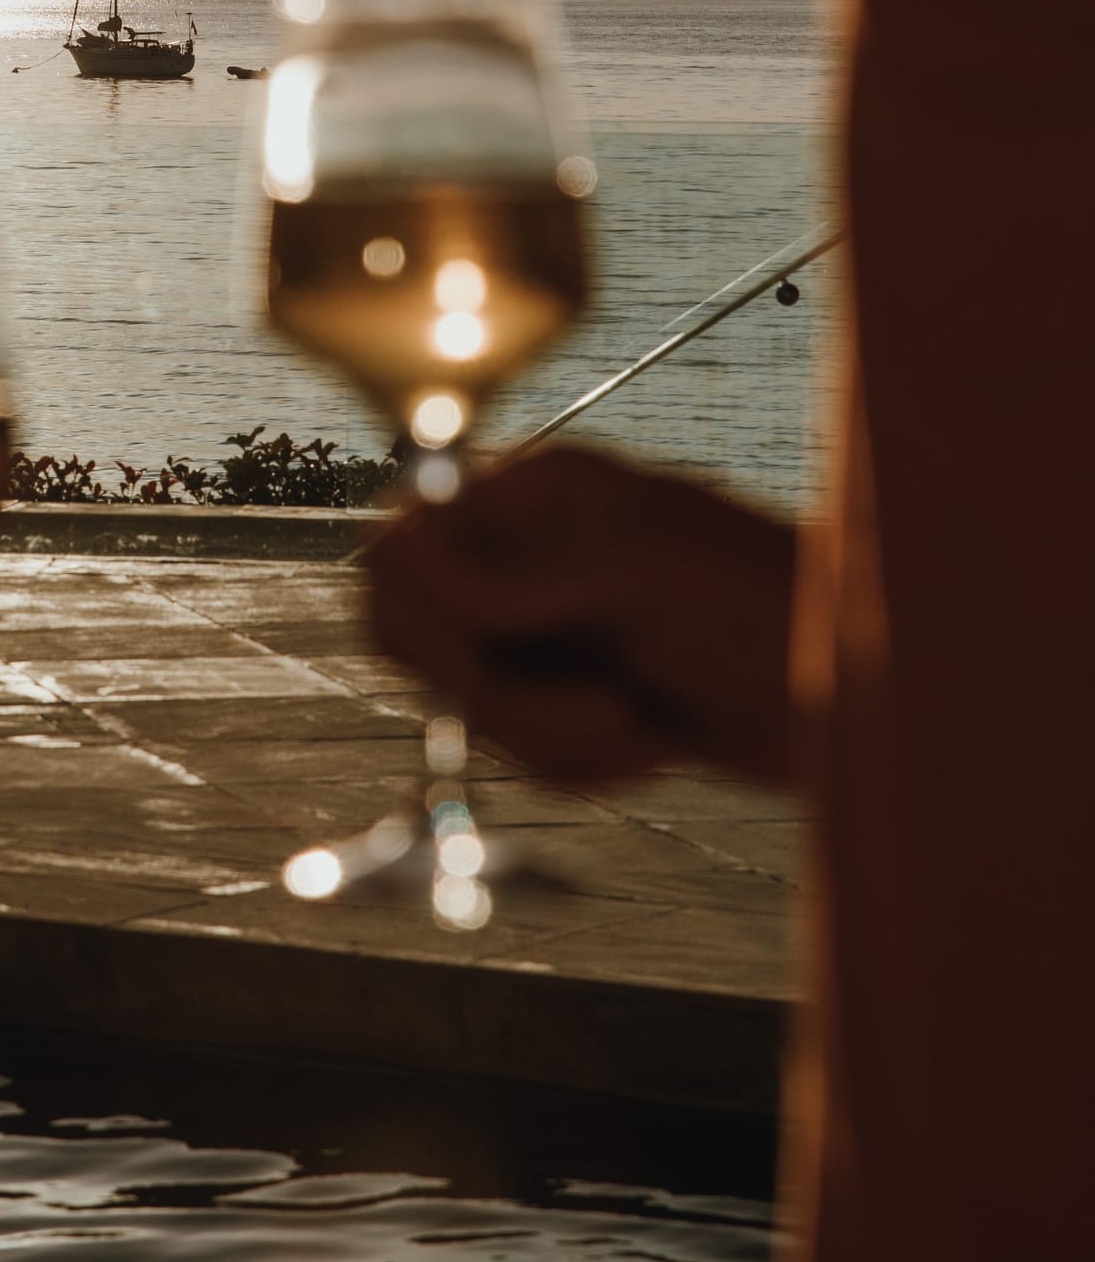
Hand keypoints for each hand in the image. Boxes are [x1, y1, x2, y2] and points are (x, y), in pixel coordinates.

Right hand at [366, 445, 797, 785]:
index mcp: (538, 495)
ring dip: (555, 740)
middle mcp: (529, 558)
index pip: (407, 548)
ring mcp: (551, 631)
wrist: (860, 695)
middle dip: (497, 696)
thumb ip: (514, 577)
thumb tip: (399, 549)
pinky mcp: (576, 699)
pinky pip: (525, 752)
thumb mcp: (638, 579)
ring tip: (645, 729)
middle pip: (422, 640)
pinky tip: (659, 743)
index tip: (479, 660)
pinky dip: (586, 765)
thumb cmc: (770, 606)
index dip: (424, 615)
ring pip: (472, 708)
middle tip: (592, 711)